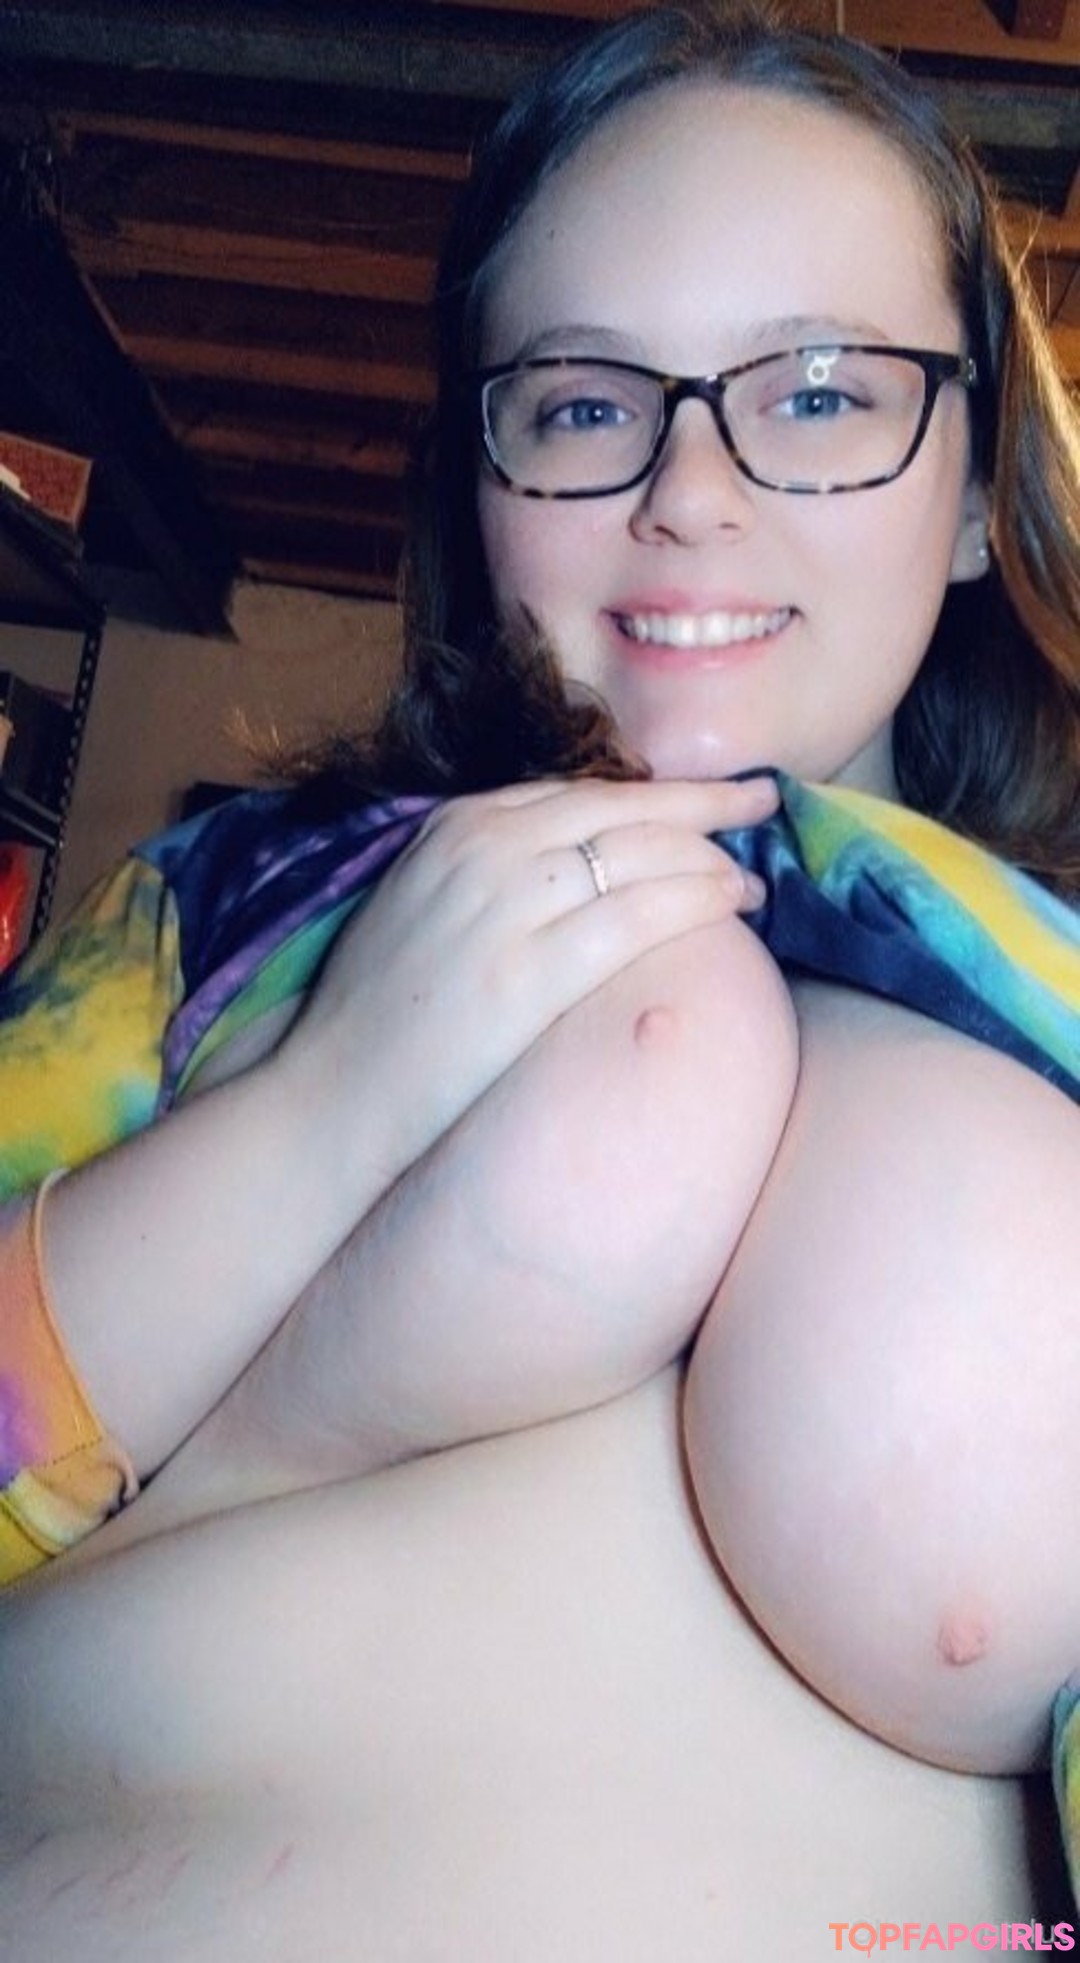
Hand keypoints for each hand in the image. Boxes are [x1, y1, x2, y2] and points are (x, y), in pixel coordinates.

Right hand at [281, 773, 777, 1193]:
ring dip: (709, 858)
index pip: (577, 792)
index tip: (699, 797)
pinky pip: (637, 917)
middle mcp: (483, 850)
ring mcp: (506, 906)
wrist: (328, 1091)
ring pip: (639, 855)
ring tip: (751, 877)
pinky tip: (732, 904)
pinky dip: (695, 900)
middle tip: (760, 798)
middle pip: (620, 808)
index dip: (650, 793)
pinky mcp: (528, 971)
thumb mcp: (420, 906)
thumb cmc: (374, 1016)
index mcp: (453, 827)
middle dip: (702, 801)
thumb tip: (565, 870)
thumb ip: (484, 873)